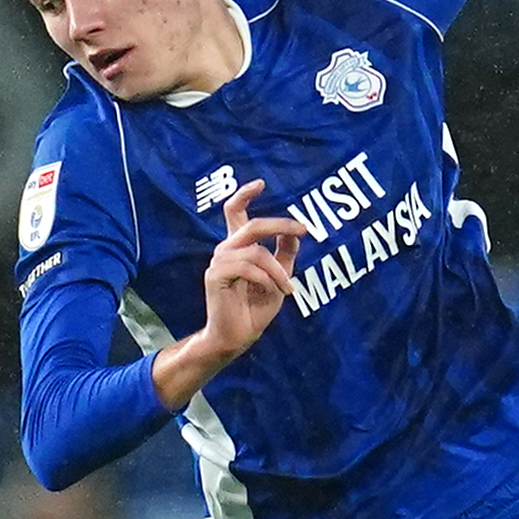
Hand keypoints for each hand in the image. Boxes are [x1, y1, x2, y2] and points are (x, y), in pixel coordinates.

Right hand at [157, 180, 303, 408]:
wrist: (237, 336)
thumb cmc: (255, 308)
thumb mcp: (279, 277)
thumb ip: (285, 254)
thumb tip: (295, 232)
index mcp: (239, 247)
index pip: (235, 212)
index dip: (245, 194)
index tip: (261, 182)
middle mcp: (226, 249)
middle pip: (251, 225)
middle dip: (279, 225)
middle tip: (304, 229)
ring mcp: (218, 262)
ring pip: (256, 251)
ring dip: (278, 270)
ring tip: (288, 289)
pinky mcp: (215, 276)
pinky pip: (248, 268)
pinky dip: (266, 279)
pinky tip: (273, 291)